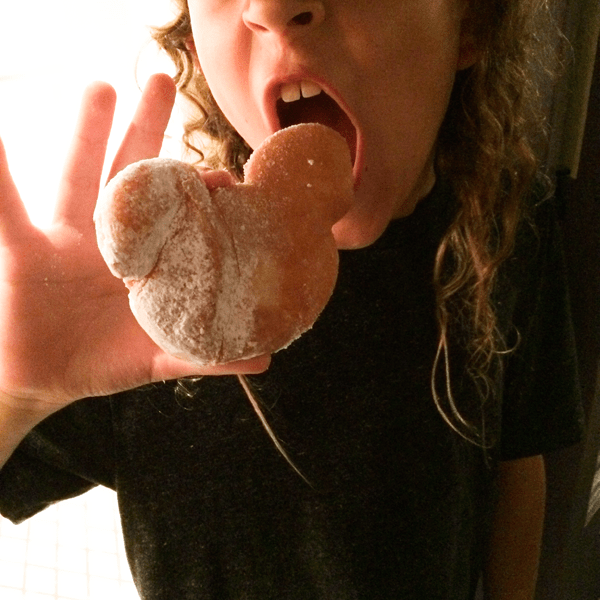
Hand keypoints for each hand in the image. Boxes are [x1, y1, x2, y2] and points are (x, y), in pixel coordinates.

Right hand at [0, 74, 268, 417]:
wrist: (46, 381)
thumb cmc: (105, 364)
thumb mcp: (159, 359)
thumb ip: (207, 357)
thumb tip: (266, 360)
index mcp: (147, 261)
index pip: (175, 215)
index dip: (198, 193)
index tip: (225, 176)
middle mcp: (112, 240)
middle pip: (132, 175)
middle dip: (146, 128)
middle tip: (162, 78)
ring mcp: (68, 240)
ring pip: (80, 177)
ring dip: (88, 132)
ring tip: (102, 86)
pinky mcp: (27, 252)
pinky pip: (7, 210)